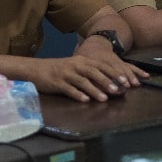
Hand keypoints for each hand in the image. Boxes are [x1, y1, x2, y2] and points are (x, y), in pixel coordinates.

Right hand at [31, 49, 146, 101]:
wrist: (35, 69)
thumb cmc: (58, 70)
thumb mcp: (74, 67)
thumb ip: (89, 73)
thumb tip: (108, 84)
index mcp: (81, 61)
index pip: (101, 66)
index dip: (114, 73)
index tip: (126, 81)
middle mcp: (75, 66)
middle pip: (94, 72)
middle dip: (107, 81)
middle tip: (119, 90)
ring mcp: (65, 74)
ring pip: (83, 81)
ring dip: (95, 90)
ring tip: (104, 98)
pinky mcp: (57, 83)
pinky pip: (69, 89)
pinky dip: (77, 94)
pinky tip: (85, 100)